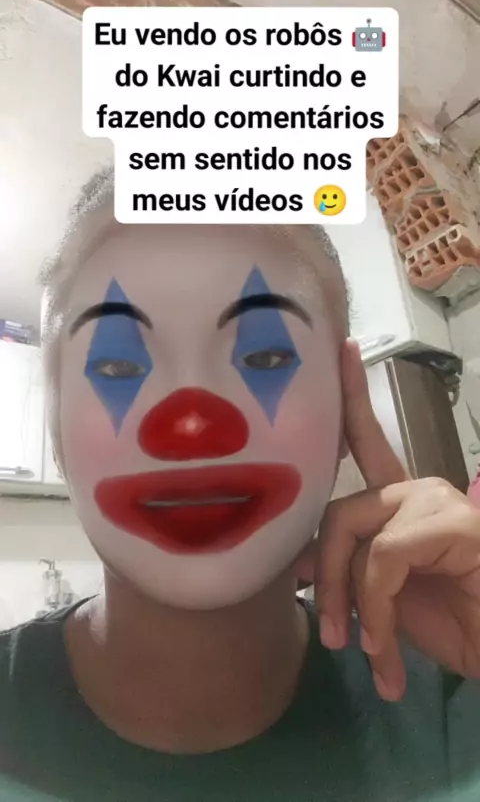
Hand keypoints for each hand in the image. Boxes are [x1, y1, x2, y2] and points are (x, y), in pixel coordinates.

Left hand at [298, 339, 479, 700]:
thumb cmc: (454, 627)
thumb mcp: (383, 602)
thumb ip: (345, 571)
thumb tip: (294, 560)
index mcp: (400, 503)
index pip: (367, 442)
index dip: (351, 398)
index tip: (339, 347)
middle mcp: (417, 491)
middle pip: (337, 512)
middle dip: (325, 575)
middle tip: (332, 633)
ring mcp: (439, 501)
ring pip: (357, 535)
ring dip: (352, 601)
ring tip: (365, 651)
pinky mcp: (456, 522)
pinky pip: (383, 556)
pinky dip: (376, 608)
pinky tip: (386, 649)